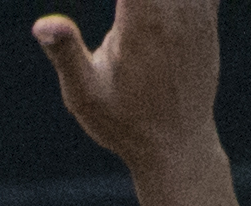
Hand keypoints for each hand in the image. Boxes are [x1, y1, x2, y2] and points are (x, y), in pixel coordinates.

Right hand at [33, 1, 222, 172]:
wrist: (178, 146)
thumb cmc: (124, 124)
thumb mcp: (86, 96)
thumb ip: (66, 55)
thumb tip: (43, 24)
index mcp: (143, 21)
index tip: (119, 1)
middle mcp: (175, 8)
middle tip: (126, 4)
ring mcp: (197, 9)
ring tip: (136, 3)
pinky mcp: (207, 14)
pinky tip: (173, 1)